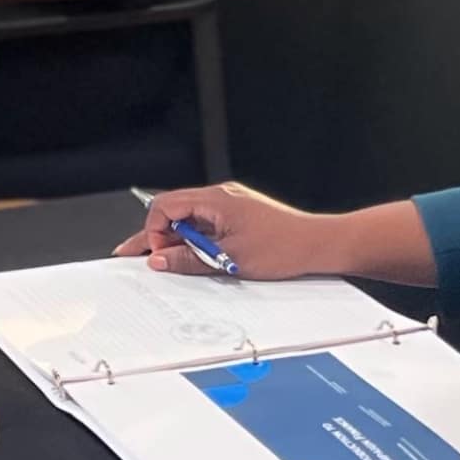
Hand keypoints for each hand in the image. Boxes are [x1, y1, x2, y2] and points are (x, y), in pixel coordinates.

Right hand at [115, 182, 347, 281]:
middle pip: (174, 211)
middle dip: (158, 237)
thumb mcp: (230, 260)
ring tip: (170, 263)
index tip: (156, 254)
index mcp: (216, 199)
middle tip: (140, 258)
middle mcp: (221, 197)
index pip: (166, 206)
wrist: (319, 245)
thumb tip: (160, 260)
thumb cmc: (285, 248)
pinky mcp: (238, 216)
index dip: (153, 231)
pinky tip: (193, 258)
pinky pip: (206, 225)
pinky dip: (196, 241)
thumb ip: (189, 259)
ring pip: (189, 220)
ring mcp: (230, 205)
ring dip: (178, 241)